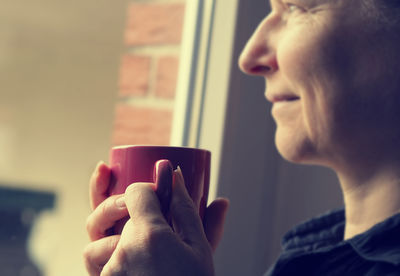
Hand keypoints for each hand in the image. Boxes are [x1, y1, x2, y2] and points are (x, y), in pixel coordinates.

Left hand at [83, 161, 228, 275]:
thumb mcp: (200, 248)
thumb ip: (187, 209)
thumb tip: (177, 175)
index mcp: (150, 236)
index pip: (134, 192)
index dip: (147, 190)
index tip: (157, 196)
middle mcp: (122, 252)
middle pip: (110, 214)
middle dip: (127, 211)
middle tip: (147, 219)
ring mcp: (108, 273)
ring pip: (96, 241)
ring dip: (113, 239)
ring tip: (139, 248)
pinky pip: (95, 263)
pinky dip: (109, 258)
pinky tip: (132, 263)